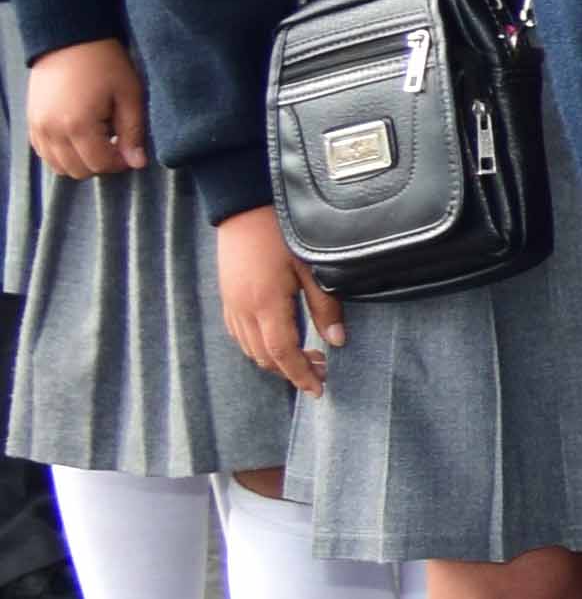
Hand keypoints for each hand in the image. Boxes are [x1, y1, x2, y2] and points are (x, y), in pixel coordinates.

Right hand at [25, 37, 144, 182]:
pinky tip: (79, 138)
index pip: (100, 164)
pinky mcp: (31, 121)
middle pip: (78, 170)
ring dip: (81, 161)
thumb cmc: (105, 64)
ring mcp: (38, 127)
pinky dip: (62, 154)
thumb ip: (132, 132)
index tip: (131, 150)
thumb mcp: (129, 96)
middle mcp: (52, 131)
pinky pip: (44, 152)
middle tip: (116, 144)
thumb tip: (137, 163)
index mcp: (78, 125)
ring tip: (98, 139)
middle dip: (101, 163)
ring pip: (59, 166)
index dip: (120, 163)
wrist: (70, 40)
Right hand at [214, 204, 336, 393]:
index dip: (300, 374)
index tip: (318, 390)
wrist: (243, 209)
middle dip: (291, 371)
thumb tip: (337, 341)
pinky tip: (279, 340)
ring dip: (275, 360)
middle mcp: (243, 310)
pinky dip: (259, 346)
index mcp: (266, 304)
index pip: (283, 353)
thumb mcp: (311, 268)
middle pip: (264, 356)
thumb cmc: (281, 234)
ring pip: (250, 348)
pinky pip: (240, 334)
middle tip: (321, 371)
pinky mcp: (226, 298)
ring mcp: (230, 305)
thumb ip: (324, 305)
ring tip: (305, 357)